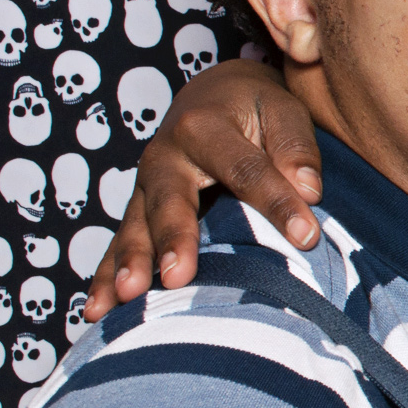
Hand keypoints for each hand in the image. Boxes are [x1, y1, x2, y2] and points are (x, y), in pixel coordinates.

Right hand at [83, 60, 321, 319]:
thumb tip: (309, 190)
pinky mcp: (137, 211)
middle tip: (178, 277)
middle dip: (174, 238)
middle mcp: (165, 156)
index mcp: (205, 127)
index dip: (276, 203)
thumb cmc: (256, 110)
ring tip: (126, 299)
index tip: (307, 237)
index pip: (246, 169)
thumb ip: (295, 147)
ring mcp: (145, 187)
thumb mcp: (282, 111)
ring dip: (128, 264)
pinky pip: (118, 245)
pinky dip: (105, 277)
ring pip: (134, 227)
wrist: (215, 95)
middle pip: (170, 200)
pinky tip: (98, 311)